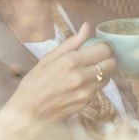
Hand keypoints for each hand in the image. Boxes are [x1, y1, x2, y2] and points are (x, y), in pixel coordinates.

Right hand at [0, 22, 115, 139]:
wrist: (27, 112)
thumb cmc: (34, 83)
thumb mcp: (48, 58)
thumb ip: (71, 43)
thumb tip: (87, 27)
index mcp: (71, 61)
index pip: (104, 49)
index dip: (104, 46)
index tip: (99, 46)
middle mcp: (81, 76)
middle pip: (111, 63)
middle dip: (107, 59)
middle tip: (98, 58)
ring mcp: (85, 91)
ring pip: (107, 77)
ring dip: (101, 72)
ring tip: (87, 71)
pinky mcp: (86, 103)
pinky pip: (98, 89)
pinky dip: (94, 85)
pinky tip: (80, 84)